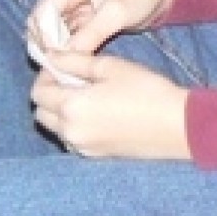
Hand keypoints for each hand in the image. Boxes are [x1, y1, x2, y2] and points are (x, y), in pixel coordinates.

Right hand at [28, 0, 176, 59]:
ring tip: (63, 71)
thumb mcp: (116, 14)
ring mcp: (68, 4)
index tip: (54, 62)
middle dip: (46, 45)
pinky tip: (71, 65)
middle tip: (57, 70)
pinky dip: (65, 50)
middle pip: (40, 21)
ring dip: (55, 50)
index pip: (43, 11)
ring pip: (50, 31)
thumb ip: (91, 34)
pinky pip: (63, 36)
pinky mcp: (77, 18)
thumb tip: (66, 57)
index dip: (44, 37)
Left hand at [30, 50, 191, 159]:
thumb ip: (74, 61)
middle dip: (49, 95)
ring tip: (86, 97)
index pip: (38, 92)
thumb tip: (51, 58)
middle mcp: (71, 132)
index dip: (46, 76)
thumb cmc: (146, 90)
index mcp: (70, 107)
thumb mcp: (109, 67)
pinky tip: (97, 115)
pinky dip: (75, 127)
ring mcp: (83, 148)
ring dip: (60, 113)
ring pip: (56, 129)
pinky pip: (73, 141)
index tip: (63, 67)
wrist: (178, 126)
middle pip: (41, 113)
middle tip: (72, 81)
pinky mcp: (97, 157)